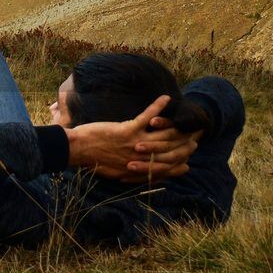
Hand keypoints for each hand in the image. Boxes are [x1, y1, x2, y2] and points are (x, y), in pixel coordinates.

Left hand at [65, 95, 199, 181]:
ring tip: (185, 118)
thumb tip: (143, 174)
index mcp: (139, 168)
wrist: (76, 151)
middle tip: (196, 134)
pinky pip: (147, 116)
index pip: (167, 167)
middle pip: (171, 150)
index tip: (189, 157)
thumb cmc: (93, 161)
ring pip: (164, 135)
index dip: (180, 162)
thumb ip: (132, 173)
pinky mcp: (128, 130)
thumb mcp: (116, 173)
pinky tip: (166, 98)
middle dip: (186, 142)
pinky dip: (157, 106)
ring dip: (176, 125)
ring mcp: (136, 143)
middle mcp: (141, 157)